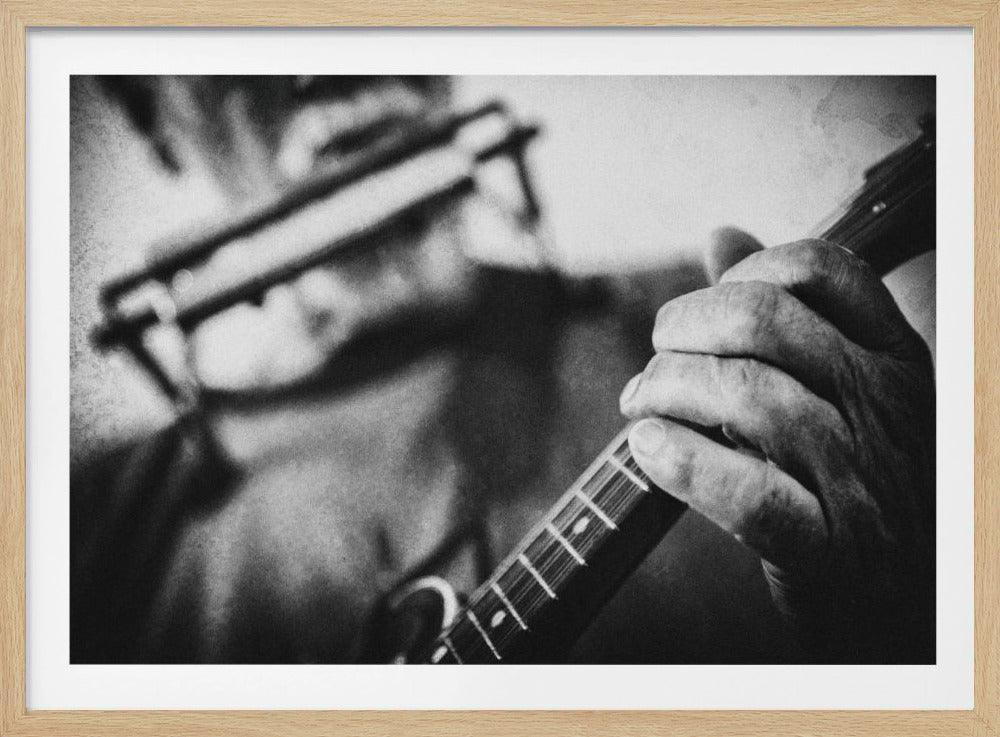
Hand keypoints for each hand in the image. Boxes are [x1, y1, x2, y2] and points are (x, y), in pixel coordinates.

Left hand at [620, 232, 935, 661]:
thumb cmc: (849, 472)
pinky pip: (751, 494)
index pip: (816, 268)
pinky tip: (648, 449)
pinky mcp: (827, 547)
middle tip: (653, 363)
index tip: (700, 317)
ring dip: (666, 391)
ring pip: (747, 397)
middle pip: (763, 321)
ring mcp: (860, 476)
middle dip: (682, 329)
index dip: (738, 275)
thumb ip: (784, 307)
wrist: (897, 589)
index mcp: (890, 353)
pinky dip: (684, 463)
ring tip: (640, 408)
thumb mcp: (838, 380)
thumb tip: (722, 235)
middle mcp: (883, 404)